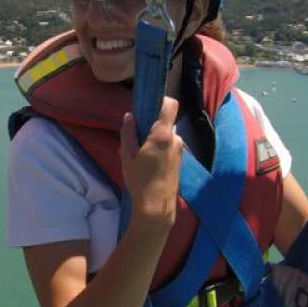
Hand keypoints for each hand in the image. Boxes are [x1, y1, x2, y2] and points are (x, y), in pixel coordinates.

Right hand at [118, 95, 183, 227]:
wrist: (157, 206)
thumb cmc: (140, 180)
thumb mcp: (127, 156)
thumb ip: (128, 133)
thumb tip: (129, 117)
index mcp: (163, 135)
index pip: (171, 105)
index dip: (161, 100)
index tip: (148, 105)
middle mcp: (175, 139)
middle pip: (166, 121)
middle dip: (152, 125)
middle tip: (136, 136)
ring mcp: (180, 150)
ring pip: (167, 135)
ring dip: (155, 139)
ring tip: (140, 154)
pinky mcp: (180, 160)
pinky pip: (169, 146)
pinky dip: (160, 149)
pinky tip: (148, 163)